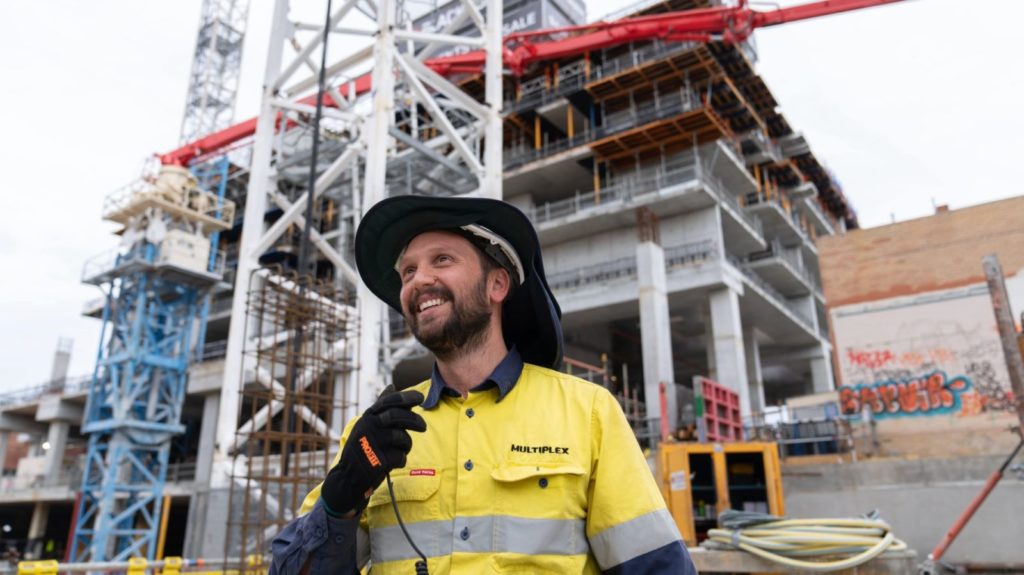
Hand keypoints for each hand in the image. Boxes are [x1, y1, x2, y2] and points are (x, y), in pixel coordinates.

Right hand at [321, 390, 426, 515]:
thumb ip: (381, 407)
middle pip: (398, 417)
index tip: (421, 398)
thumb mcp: (367, 424)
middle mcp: (368, 426)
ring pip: (402, 438)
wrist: (348, 477)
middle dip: (415, 420)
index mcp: (368, 417)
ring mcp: (372, 443)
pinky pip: (400, 456)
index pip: (389, 401)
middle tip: (423, 427)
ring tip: (401, 450)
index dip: (407, 397)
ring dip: (406, 445)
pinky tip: (393, 463)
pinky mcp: (377, 461)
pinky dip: (400, 460)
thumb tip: (392, 386)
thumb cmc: (363, 448)